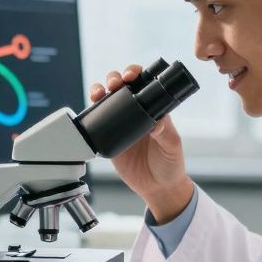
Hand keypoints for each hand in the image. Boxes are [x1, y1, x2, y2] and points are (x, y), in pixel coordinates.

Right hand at [90, 65, 193, 221]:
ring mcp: (121, 124)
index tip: (131, 76)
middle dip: (114, 78)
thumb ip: (165, 132)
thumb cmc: (170, 164)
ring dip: (99, 90)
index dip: (135, 74)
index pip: (143, 84)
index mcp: (152, 109)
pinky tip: (90, 108)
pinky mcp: (109, 138)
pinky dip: (91, 112)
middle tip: (115, 84)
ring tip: (98, 92)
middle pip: (121, 87)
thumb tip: (156, 121)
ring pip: (106, 100)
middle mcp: (136, 113)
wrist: (156, 187)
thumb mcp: (171, 146)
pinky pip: (97, 121)